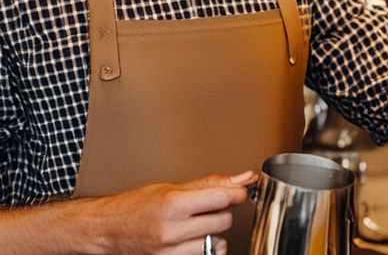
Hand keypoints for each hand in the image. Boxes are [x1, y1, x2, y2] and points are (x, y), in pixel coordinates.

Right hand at [91, 170, 258, 254]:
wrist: (108, 229)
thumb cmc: (135, 205)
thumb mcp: (171, 187)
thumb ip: (209, 183)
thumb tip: (242, 177)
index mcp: (172, 204)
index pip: (221, 198)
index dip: (237, 193)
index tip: (241, 191)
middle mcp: (172, 230)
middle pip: (223, 221)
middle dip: (222, 211)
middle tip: (209, 205)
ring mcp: (172, 252)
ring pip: (217, 242)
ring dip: (214, 232)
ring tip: (198, 223)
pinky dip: (205, 248)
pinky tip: (194, 239)